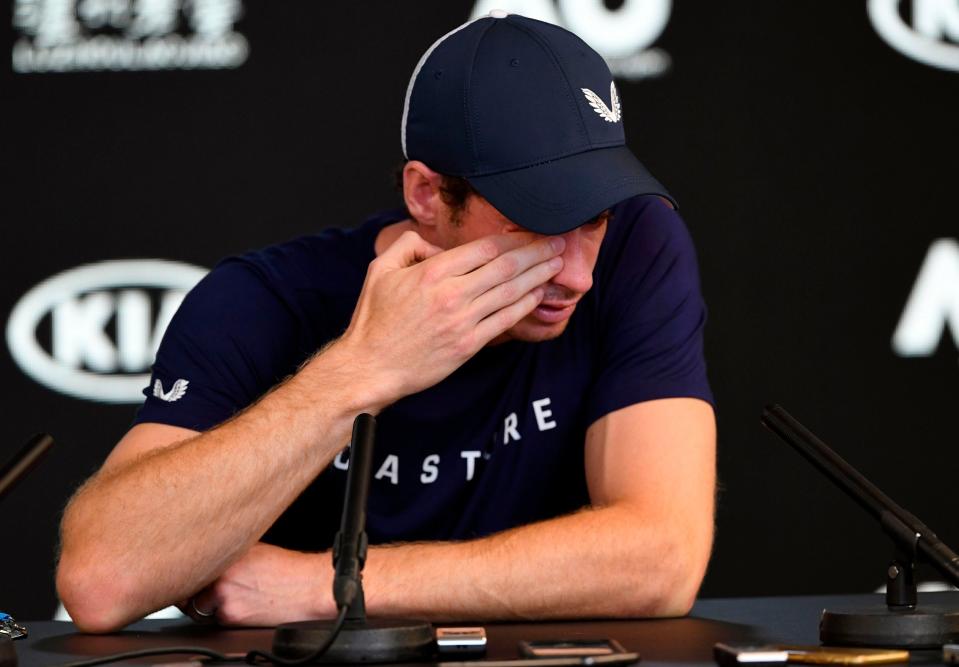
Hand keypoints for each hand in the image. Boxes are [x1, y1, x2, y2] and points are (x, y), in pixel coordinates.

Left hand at [181, 542, 333, 626]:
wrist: (309, 587)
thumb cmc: (286, 569)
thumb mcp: (253, 550)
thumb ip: (226, 556)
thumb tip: (205, 562)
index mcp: (224, 553)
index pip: (188, 566)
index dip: (187, 574)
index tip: (187, 577)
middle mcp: (220, 574)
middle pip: (187, 589)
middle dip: (194, 593)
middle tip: (215, 590)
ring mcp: (223, 596)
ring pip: (199, 608)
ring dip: (210, 607)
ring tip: (238, 598)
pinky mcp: (230, 616)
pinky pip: (216, 620)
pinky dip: (226, 617)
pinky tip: (246, 607)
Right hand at [335, 230, 564, 405]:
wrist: (370, 367)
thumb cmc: (374, 320)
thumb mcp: (380, 270)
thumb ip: (408, 244)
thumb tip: (436, 243)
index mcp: (432, 272)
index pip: (485, 248)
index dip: (514, 238)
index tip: (532, 231)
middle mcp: (452, 294)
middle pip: (506, 266)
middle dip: (537, 252)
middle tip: (558, 242)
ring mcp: (463, 321)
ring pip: (511, 292)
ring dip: (538, 275)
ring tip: (557, 264)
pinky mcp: (468, 345)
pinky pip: (505, 320)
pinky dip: (526, 304)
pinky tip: (538, 294)